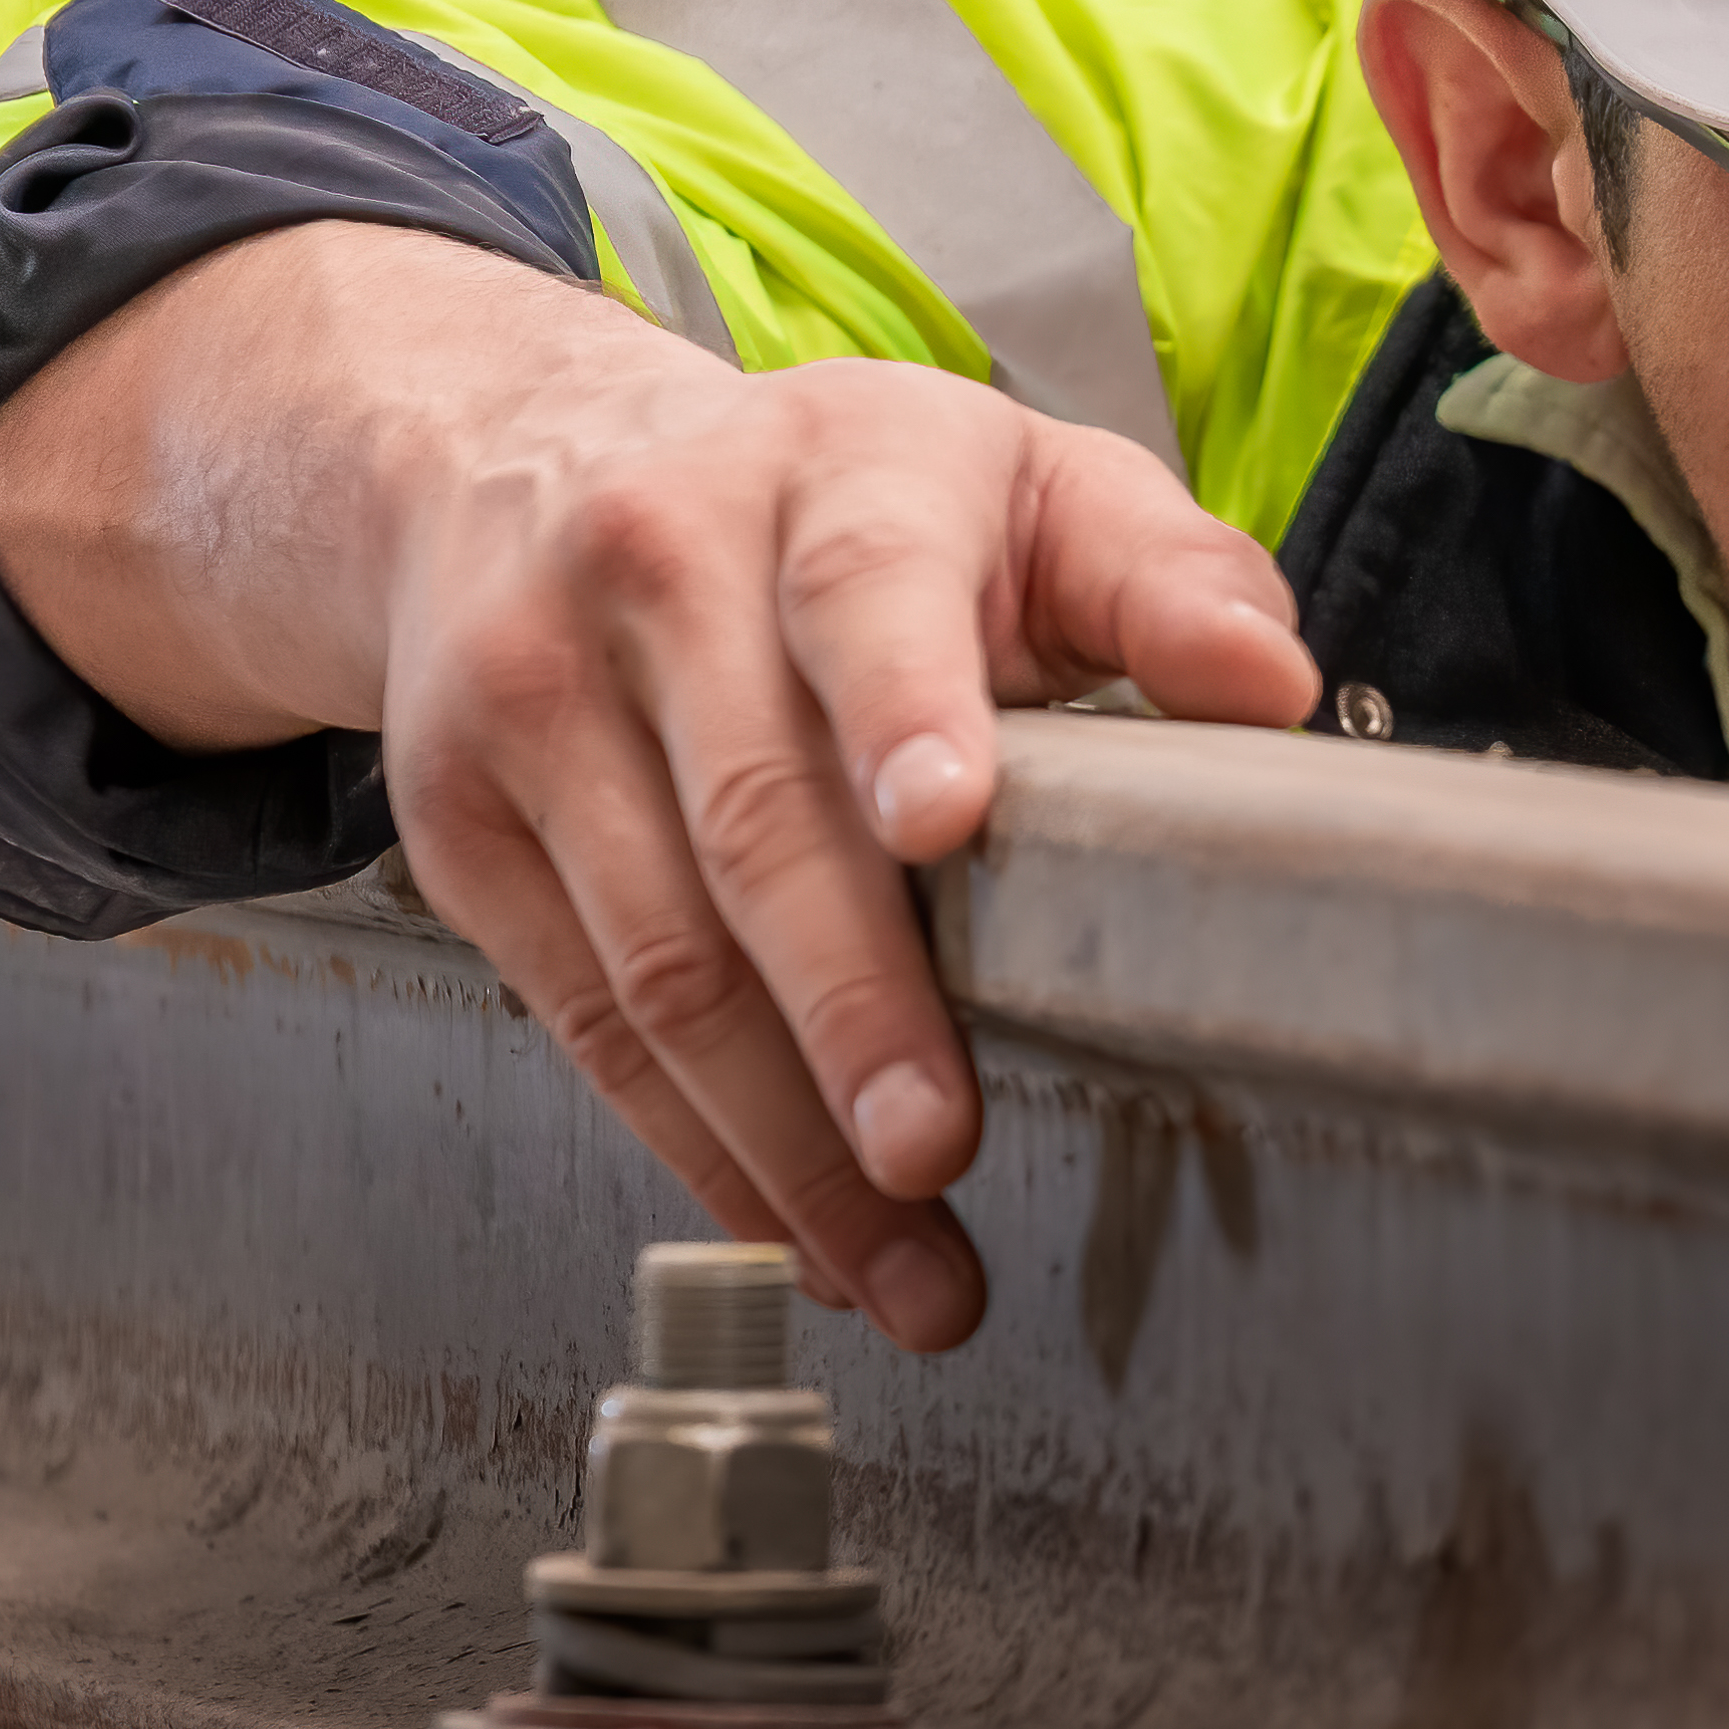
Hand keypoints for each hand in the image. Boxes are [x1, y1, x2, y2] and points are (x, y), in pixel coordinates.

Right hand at [0, 226, 1319, 1348]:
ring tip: (908, 1265)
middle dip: (851, 1005)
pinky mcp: (458, 826)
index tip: (946, 822)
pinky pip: (585, 1019)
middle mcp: (654, 569)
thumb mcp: (1013, 482)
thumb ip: (1159, 576)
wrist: (508, 463)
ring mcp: (533, 700)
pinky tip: (801, 1234)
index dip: (906, 708)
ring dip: (785, 1140)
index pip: (867, 591)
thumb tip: (1270, 685)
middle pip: (753, 816)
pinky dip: (700, 1150)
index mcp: (827, 475)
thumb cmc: (832, 505)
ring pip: (657, 956)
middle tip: (936, 1147)